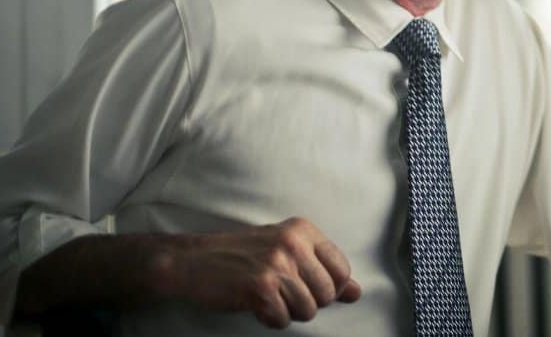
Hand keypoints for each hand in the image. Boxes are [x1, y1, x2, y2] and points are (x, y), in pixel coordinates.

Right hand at [158, 217, 361, 328]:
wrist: (193, 260)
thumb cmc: (243, 256)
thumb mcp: (287, 253)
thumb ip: (324, 271)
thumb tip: (357, 293)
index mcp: (304, 231)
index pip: (342, 269)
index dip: (329, 288)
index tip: (307, 286)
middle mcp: (294, 243)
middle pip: (327, 294)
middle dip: (308, 303)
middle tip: (282, 293)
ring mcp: (277, 264)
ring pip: (308, 310)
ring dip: (288, 312)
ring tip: (269, 298)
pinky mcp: (260, 287)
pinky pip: (283, 319)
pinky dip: (271, 319)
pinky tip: (257, 305)